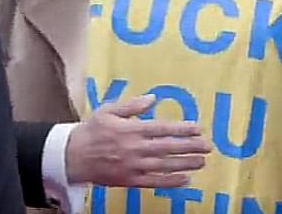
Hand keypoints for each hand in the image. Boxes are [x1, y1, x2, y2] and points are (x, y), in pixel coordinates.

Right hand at [65, 95, 211, 187]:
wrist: (73, 156)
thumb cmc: (92, 130)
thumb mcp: (109, 110)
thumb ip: (132, 105)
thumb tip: (152, 98)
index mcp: (131, 129)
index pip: (163, 128)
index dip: (182, 129)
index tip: (198, 128)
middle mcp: (135, 148)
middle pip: (168, 147)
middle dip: (190, 147)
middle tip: (207, 146)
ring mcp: (134, 166)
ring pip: (165, 165)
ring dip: (185, 163)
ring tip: (202, 161)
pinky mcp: (130, 180)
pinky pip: (154, 182)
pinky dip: (171, 181)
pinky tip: (185, 179)